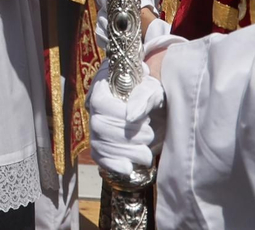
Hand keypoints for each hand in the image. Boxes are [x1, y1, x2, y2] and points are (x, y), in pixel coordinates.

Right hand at [86, 64, 165, 178]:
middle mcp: (94, 109)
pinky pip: (99, 158)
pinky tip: (129, 166)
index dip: (119, 114)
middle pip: (99, 125)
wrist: (160, 117)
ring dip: (127, 152)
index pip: (100, 102)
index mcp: (103, 88)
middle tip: (149, 135)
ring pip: (99, 144)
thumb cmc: (155, 98)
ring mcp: (95, 130)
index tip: (145, 119)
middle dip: (127, 135)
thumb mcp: (154, 91)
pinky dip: (115, 164)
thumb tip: (131, 116)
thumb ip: (143, 98)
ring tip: (146, 151)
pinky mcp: (100, 149)